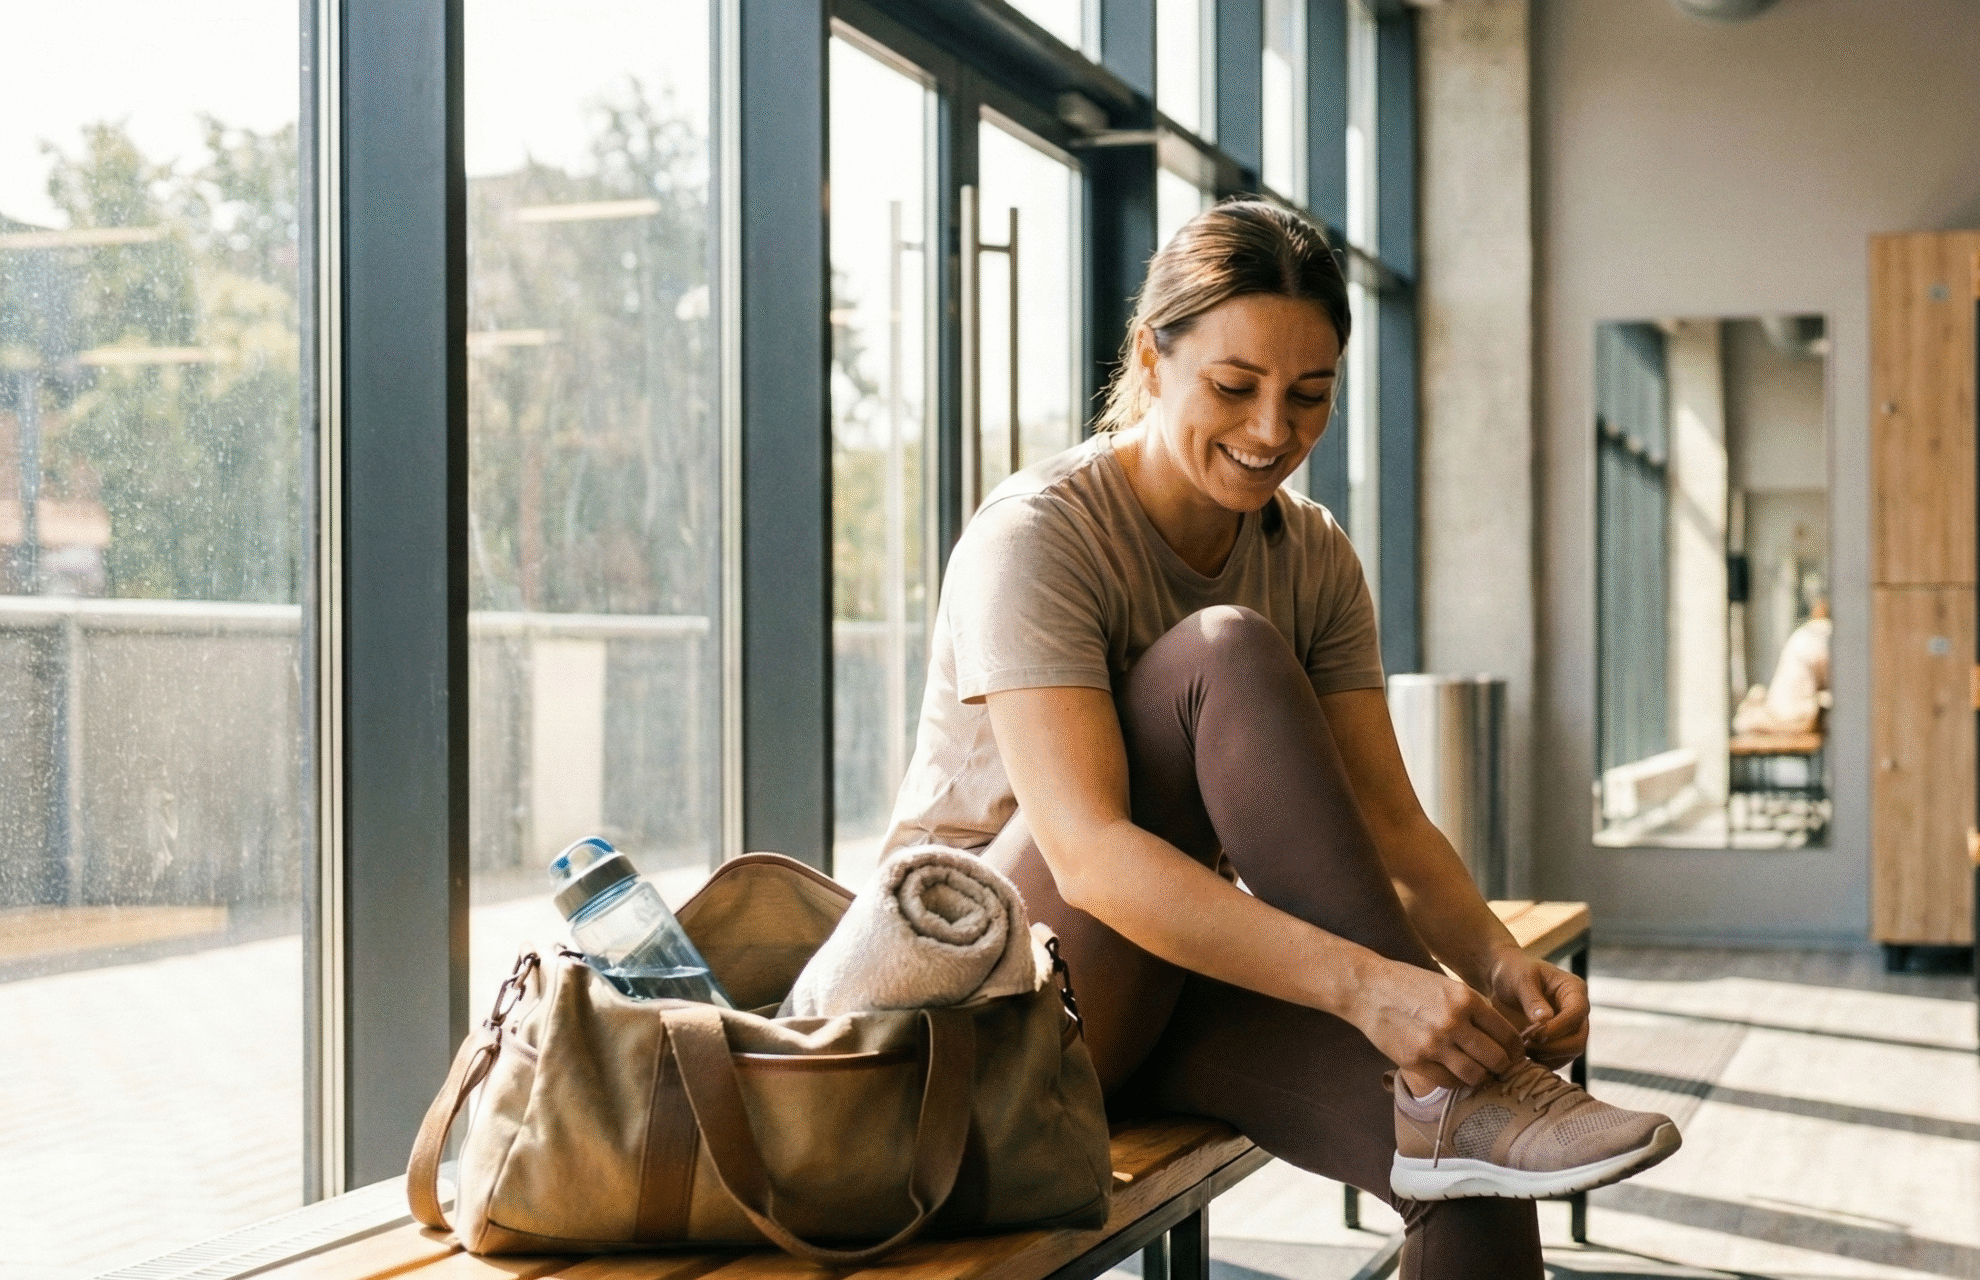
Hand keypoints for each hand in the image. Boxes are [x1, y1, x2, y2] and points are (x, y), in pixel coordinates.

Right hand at [1353, 959, 1526, 1089]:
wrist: (1367, 988)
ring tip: (1479, 1074)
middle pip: (1496, 1059)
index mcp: (1466, 999)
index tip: (1515, 1055)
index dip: (1516, 1050)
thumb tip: (1500, 1037)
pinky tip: (1454, 1074)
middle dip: (1502, 1067)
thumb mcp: (1447, 986)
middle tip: (1500, 1068)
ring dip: (1481, 1078)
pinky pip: (1448, 1082)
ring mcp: (1434, 1044)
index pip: (1507, 1035)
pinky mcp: (1415, 1060)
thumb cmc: (1408, 984)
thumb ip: (1473, 1009)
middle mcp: (1453, 1022)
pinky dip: (1456, 1082)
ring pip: (1474, 1075)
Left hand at [1485, 950, 1588, 1068]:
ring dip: (1546, 1055)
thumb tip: (1545, 1020)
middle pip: (1579, 1039)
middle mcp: (1576, 1012)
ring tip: (1521, 1047)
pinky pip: (1557, 1059)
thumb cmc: (1513, 972)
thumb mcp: (1520, 979)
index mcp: (1573, 990)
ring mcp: (1569, 1029)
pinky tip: (1522, 1054)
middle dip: (1554, 1046)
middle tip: (1527, 1044)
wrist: (1501, 981)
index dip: (1560, 1026)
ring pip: (1570, 1053)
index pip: (1578, 1012)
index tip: (1536, 1032)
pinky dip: (1541, 1060)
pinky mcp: (1557, 1042)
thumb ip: (1532, 998)